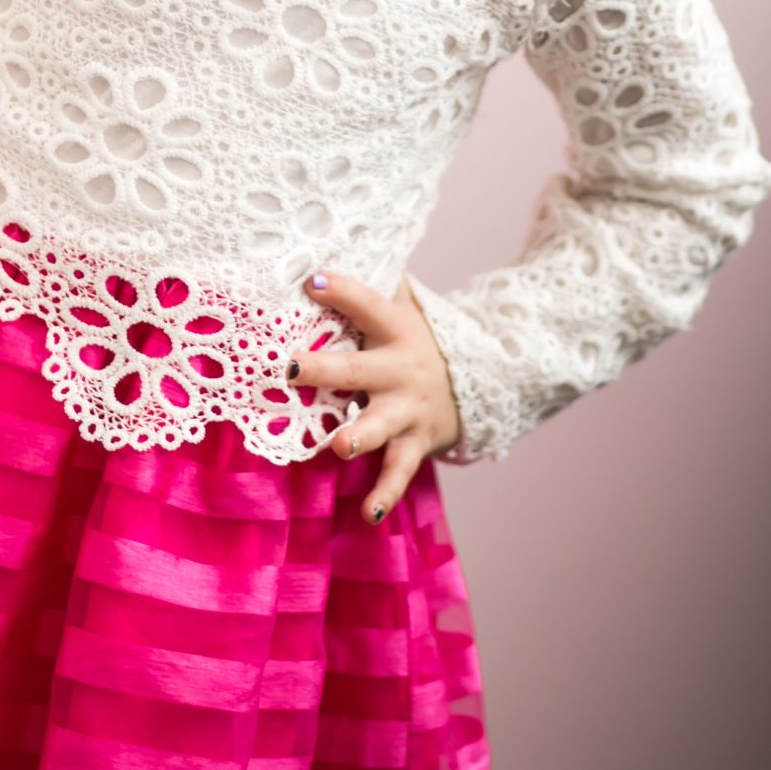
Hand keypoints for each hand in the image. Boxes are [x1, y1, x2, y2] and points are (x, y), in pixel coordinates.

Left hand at [285, 269, 462, 524]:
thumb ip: (368, 284)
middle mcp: (400, 370)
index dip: (341, 291)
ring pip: (380, 424)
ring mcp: (407, 410)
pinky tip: (369, 514)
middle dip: (326, 370)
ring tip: (338, 444)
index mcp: (395, 329)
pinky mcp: (414, 443)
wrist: (478, 381)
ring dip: (358, 434)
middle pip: (359, 369)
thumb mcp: (403, 305)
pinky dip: (385, 495)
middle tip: (292, 369)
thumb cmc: (416, 338)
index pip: (366, 305)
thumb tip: (313, 255)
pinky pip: (398, 472)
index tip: (311, 281)